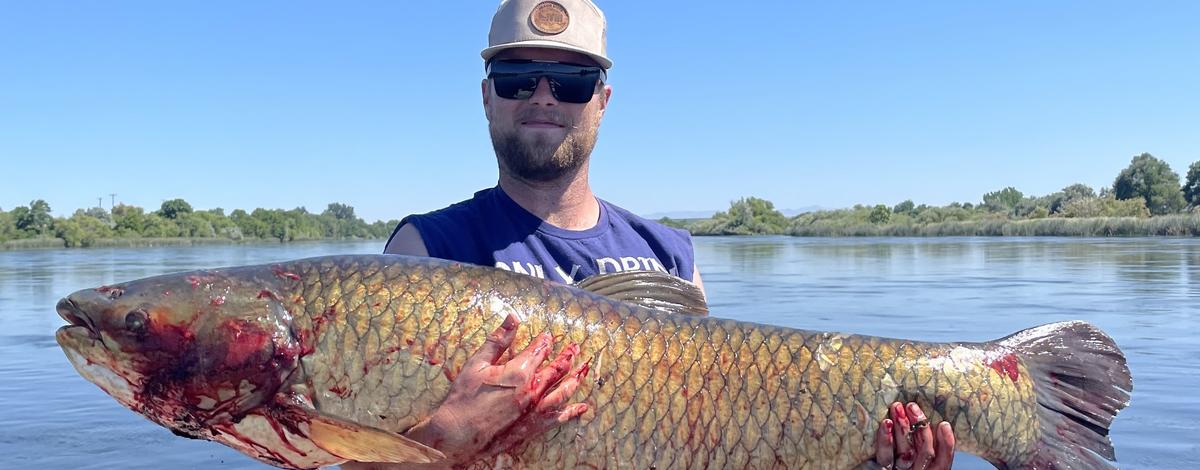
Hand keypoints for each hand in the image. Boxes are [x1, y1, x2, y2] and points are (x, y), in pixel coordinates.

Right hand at [401, 314, 589, 464]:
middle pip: (558, 369)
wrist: (458, 434)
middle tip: (575, 347)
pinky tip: (583, 407)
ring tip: (584, 369)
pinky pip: (560, 418)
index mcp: (520, 371)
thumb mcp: (477, 363)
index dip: (546, 341)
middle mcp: (534, 390)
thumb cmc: (465, 398)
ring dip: (576, 378)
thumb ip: (498, 340)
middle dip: (568, 355)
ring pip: (564, 391)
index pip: (540, 350)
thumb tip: (512, 317)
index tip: (548, 336)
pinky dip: (573, 412)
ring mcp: (536, 410)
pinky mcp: (535, 426)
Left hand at [874, 402, 954, 469]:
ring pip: (907, 452)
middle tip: (913, 406)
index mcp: (925, 468)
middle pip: (925, 453)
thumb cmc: (888, 455)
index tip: (944, 424)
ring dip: (903, 427)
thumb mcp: (907, 450)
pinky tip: (886, 423)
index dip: (946, 444)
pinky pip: (886, 456)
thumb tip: (919, 415)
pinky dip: (886, 440)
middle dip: (922, 428)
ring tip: (897, 407)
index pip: (942, 460)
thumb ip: (916, 440)